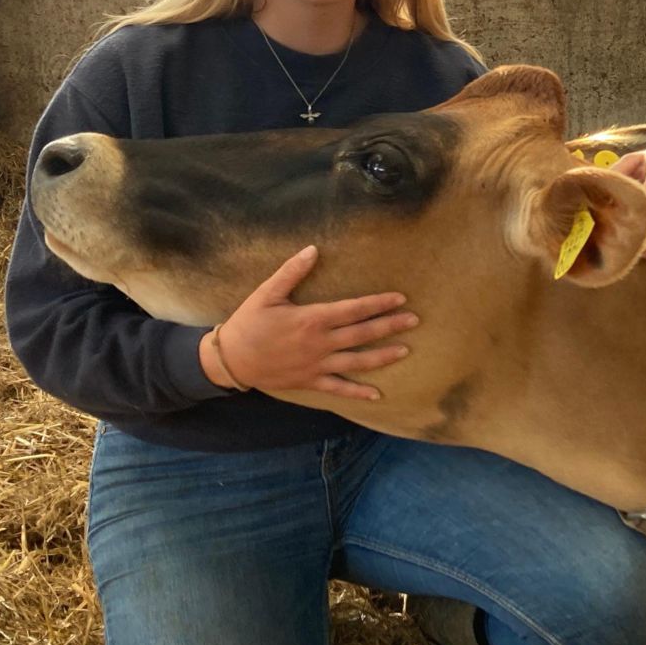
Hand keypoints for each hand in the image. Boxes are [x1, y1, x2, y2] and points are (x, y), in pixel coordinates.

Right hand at [201, 245, 416, 400]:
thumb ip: (291, 272)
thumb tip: (312, 249)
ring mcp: (317, 365)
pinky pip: (339, 389)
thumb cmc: (248, 323)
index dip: (379, 304)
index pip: (354, 309)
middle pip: (362, 334)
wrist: (231, 359)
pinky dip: (358, 392)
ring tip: (405, 350)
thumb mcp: (267, 293)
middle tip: (414, 321)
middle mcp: (320, 343)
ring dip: (383, 356)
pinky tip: (377, 394)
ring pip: (357, 362)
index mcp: (312, 319)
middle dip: (390, 326)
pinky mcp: (310, 382)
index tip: (400, 299)